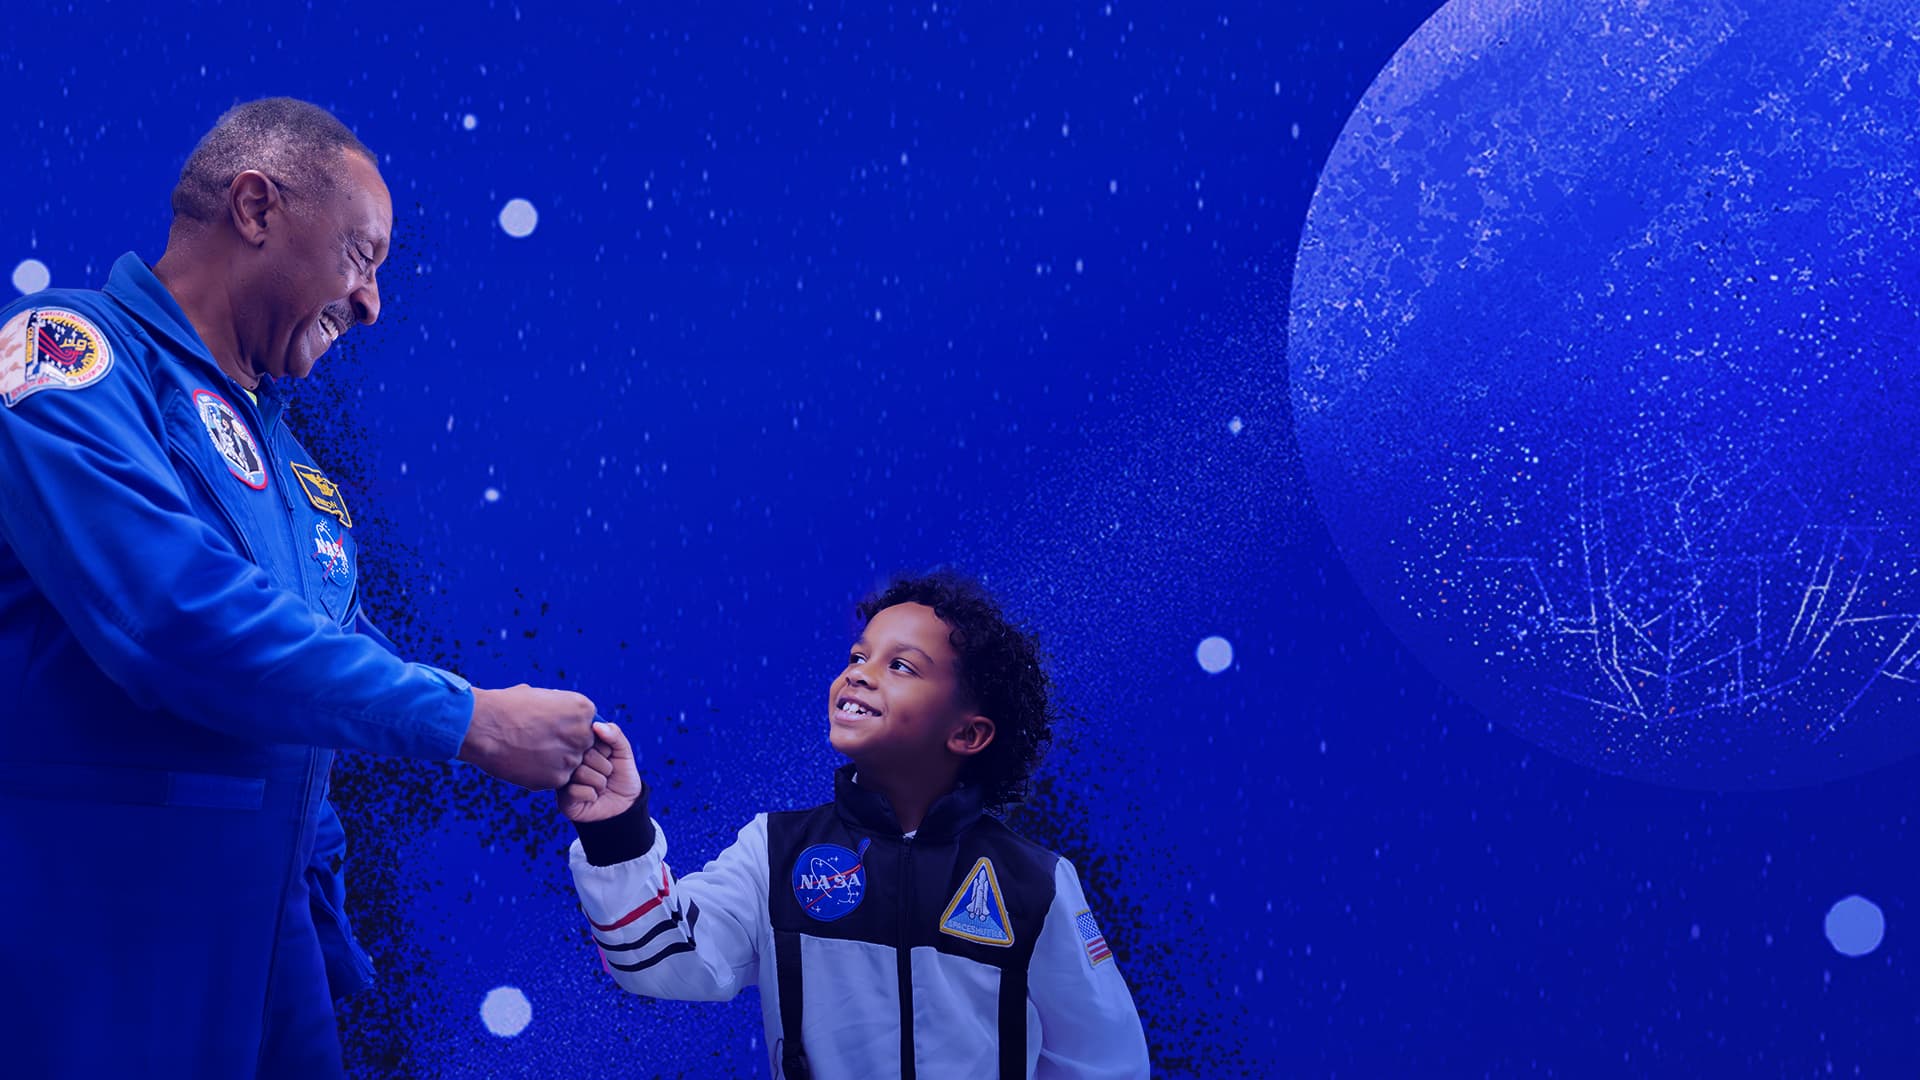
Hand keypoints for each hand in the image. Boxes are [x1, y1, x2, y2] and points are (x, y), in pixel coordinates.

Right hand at [458, 683, 596, 789]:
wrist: (482, 727)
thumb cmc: (506, 706)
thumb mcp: (540, 695)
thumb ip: (560, 707)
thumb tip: (564, 715)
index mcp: (583, 709)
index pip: (587, 723)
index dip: (566, 726)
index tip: (548, 725)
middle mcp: (583, 734)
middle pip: (581, 745)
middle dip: (563, 745)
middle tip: (538, 741)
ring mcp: (571, 758)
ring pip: (569, 764)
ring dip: (553, 760)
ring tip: (528, 751)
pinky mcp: (557, 779)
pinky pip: (556, 779)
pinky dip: (542, 774)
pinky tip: (524, 763)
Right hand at [558, 720, 643, 822]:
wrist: (626, 803)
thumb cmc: (622, 774)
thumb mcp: (623, 751)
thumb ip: (615, 734)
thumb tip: (596, 725)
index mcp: (579, 747)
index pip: (588, 738)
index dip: (605, 750)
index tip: (609, 757)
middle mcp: (568, 762)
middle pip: (585, 756)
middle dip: (604, 767)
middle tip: (607, 774)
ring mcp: (563, 780)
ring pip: (580, 773)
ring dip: (600, 782)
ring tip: (601, 786)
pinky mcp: (563, 799)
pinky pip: (575, 791)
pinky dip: (592, 794)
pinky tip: (593, 797)